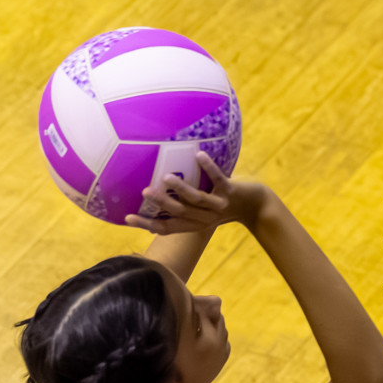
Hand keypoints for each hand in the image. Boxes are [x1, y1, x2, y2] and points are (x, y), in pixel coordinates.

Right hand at [124, 152, 266, 233]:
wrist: (256, 206)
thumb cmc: (222, 205)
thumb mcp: (201, 208)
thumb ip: (181, 204)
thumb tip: (154, 190)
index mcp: (193, 223)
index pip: (166, 228)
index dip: (146, 224)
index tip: (126, 218)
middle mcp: (204, 217)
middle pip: (179, 213)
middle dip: (161, 204)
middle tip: (144, 192)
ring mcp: (218, 205)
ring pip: (197, 198)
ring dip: (181, 188)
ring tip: (166, 177)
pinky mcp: (231, 191)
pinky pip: (218, 179)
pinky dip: (209, 167)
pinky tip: (198, 154)